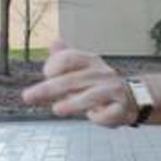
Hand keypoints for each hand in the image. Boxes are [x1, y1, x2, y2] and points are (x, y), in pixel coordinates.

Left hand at [21, 39, 136, 127]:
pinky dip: (99, 118)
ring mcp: (113, 90)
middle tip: (28, 96)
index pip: (70, 58)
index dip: (55, 64)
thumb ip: (65, 59)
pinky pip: (109, 114)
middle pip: (73, 79)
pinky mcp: (121, 107)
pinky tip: (94, 117)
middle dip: (49, 89)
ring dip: (73, 103)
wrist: (131, 98)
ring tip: (56, 110)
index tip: (46, 74)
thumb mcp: (82, 70)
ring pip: (92, 96)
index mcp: (90, 61)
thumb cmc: (100, 85)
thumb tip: (54, 42)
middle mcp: (102, 73)